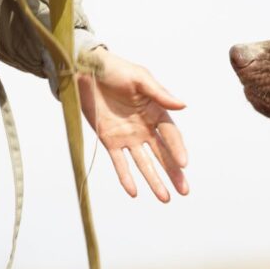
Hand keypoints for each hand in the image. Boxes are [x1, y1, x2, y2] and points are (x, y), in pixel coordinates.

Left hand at [77, 48, 188, 201]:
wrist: (85, 71)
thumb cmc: (115, 69)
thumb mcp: (140, 78)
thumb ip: (160, 94)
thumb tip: (183, 105)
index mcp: (156, 112)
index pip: (171, 135)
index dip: (177, 149)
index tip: (184, 164)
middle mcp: (145, 128)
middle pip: (162, 154)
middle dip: (173, 173)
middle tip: (184, 190)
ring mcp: (128, 137)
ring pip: (144, 163)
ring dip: (154, 181)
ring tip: (165, 198)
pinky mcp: (110, 141)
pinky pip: (120, 163)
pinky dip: (126, 177)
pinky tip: (134, 192)